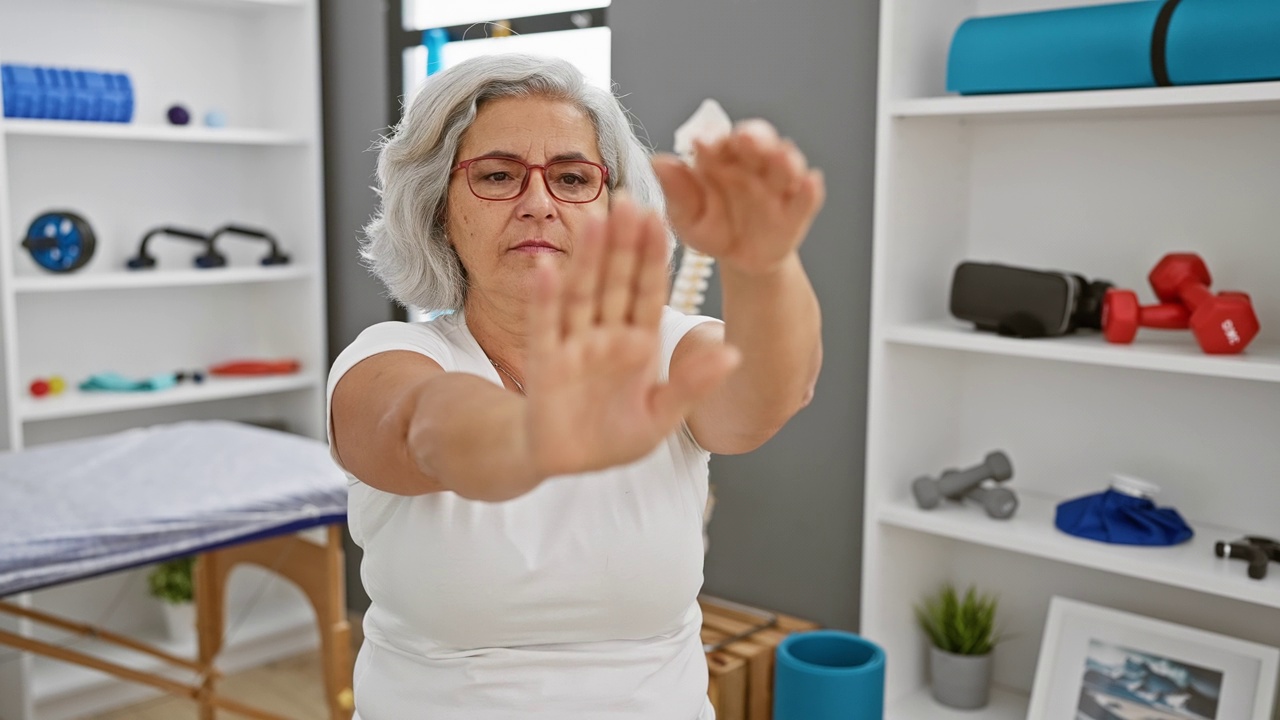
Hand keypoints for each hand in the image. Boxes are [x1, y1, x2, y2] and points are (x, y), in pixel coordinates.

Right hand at [523, 197, 739, 477]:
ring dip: (586, 259)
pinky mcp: (544, 362)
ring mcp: (574, 344)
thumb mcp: (662, 415)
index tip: (661, 220)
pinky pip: (544, 325)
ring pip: (581, 293)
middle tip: (628, 199)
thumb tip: (735, 352)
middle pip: (614, 281)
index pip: (648, 291)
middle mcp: (606, 334)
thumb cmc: (616, 436)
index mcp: (639, 342)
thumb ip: (693, 384)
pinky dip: (544, 298)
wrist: (567, 463)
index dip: (653, 258)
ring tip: (594, 219)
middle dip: (622, 244)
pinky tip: (545, 267)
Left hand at [652, 119, 825, 276]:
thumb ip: (676, 191)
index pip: (720, 142)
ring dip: (786, 158)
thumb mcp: (686, 216)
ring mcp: (778, 186)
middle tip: (745, 139)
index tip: (702, 144)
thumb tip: (657, 161)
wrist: (738, 259)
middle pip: (759, 143)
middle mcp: (753, 165)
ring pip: (786, 165)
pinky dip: (809, 190)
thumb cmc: (711, 228)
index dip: (713, 141)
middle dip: (755, 137)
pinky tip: (810, 182)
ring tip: (781, 156)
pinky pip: (806, 198)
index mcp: (721, 159)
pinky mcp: (797, 210)